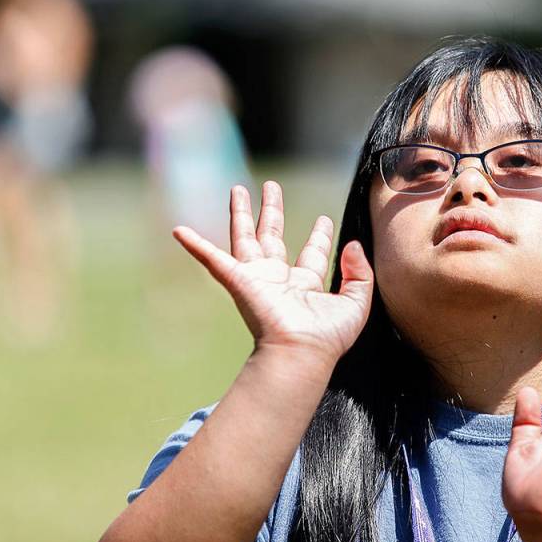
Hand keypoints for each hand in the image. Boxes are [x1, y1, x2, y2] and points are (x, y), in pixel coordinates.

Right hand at [173, 181, 373, 365]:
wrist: (301, 354)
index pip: (313, 253)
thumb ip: (360, 274)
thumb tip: (352, 245)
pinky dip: (196, 245)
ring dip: (241, 213)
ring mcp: (257, 279)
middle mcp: (279, 279)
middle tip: (271, 187)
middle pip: (273, 236)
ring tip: (237, 189)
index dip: (320, 235)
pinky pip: (213, 259)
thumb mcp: (356, 304)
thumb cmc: (328, 338)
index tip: (324, 220)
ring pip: (246, 237)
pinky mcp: (239, 281)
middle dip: (272, 211)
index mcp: (306, 285)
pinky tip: (180, 231)